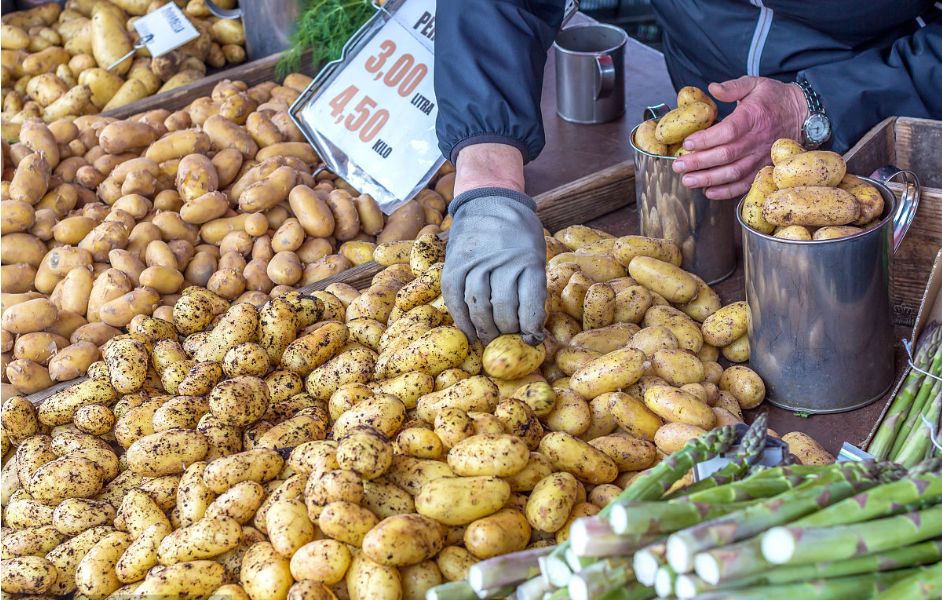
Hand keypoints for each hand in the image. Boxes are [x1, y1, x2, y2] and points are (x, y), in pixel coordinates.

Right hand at [442, 189, 546, 344]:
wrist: (489, 199)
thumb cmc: (518, 231)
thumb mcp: (535, 251)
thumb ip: (532, 284)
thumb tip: (531, 326)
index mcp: (529, 259)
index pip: (530, 303)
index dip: (530, 328)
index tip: (531, 339)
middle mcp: (502, 260)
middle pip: (503, 308)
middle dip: (506, 331)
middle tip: (508, 340)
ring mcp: (476, 261)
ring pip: (478, 305)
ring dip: (484, 329)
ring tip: (489, 339)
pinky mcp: (455, 263)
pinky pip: (455, 296)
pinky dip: (461, 318)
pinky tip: (469, 331)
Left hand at [672, 76, 807, 199]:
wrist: (803, 113)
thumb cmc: (774, 98)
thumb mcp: (755, 84)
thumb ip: (732, 87)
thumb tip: (712, 88)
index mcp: (753, 116)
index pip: (728, 131)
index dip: (706, 139)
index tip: (687, 144)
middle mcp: (758, 139)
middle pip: (726, 155)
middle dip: (699, 162)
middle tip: (678, 166)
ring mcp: (761, 156)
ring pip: (733, 173)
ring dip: (708, 179)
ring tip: (687, 180)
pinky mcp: (764, 168)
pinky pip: (745, 184)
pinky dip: (726, 191)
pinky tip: (708, 191)